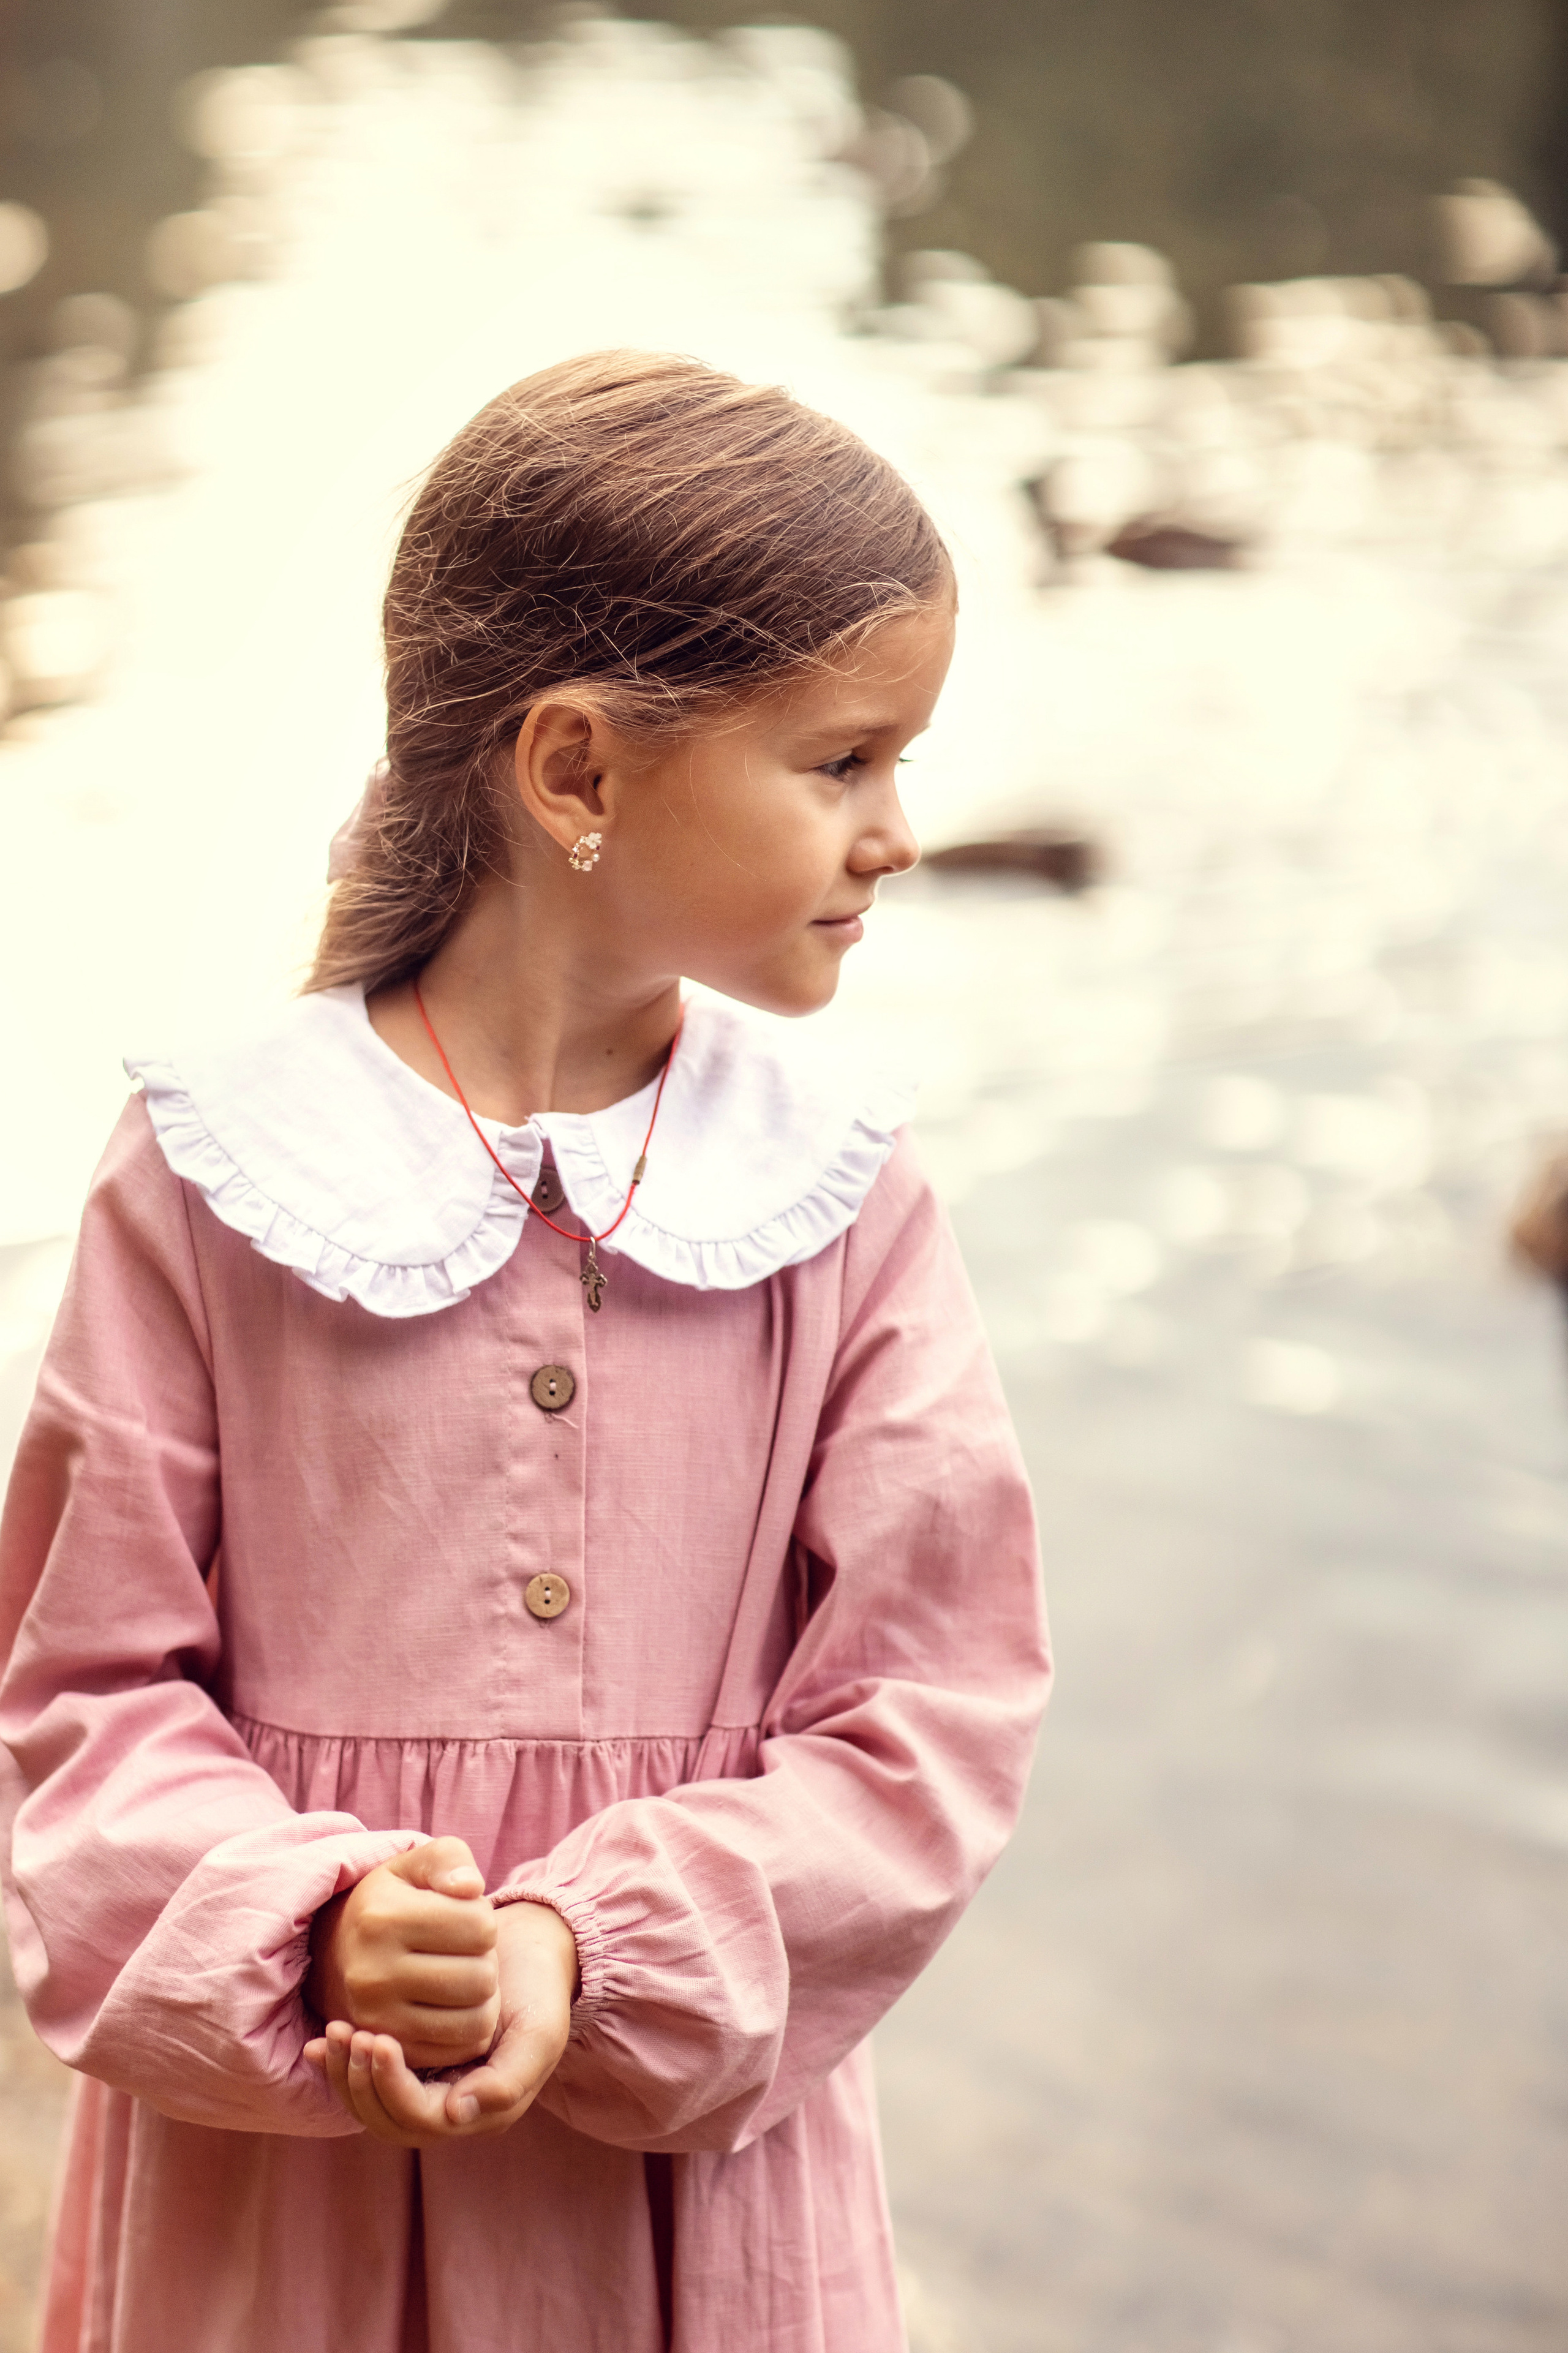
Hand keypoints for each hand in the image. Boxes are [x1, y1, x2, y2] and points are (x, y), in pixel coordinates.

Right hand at [304, 1837, 497, 2072]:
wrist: (342, 1951)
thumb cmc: (395, 1900)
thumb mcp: (418, 1864)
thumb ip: (450, 1860)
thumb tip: (471, 1887)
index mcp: (382, 1920)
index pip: (480, 1927)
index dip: (485, 1919)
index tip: (465, 1916)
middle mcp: (372, 1974)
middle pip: (480, 1977)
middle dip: (486, 1959)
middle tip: (468, 1950)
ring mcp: (378, 2020)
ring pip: (475, 2018)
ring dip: (483, 1995)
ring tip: (463, 1973)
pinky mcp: (391, 2048)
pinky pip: (461, 2048)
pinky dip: (472, 2025)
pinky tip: (457, 2002)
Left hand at [306, 1899, 578, 2146]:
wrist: (533, 1950)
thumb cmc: (539, 1988)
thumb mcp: (539, 2033)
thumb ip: (507, 2080)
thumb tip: (456, 2114)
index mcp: (482, 2110)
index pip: (421, 2118)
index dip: (392, 2086)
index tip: (378, 2038)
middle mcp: (451, 2109)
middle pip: (388, 2120)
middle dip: (361, 2083)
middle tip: (347, 2032)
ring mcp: (429, 2087)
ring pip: (373, 2105)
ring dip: (348, 2076)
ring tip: (334, 2032)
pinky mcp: (413, 2063)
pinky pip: (371, 2080)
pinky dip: (343, 2066)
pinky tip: (321, 2041)